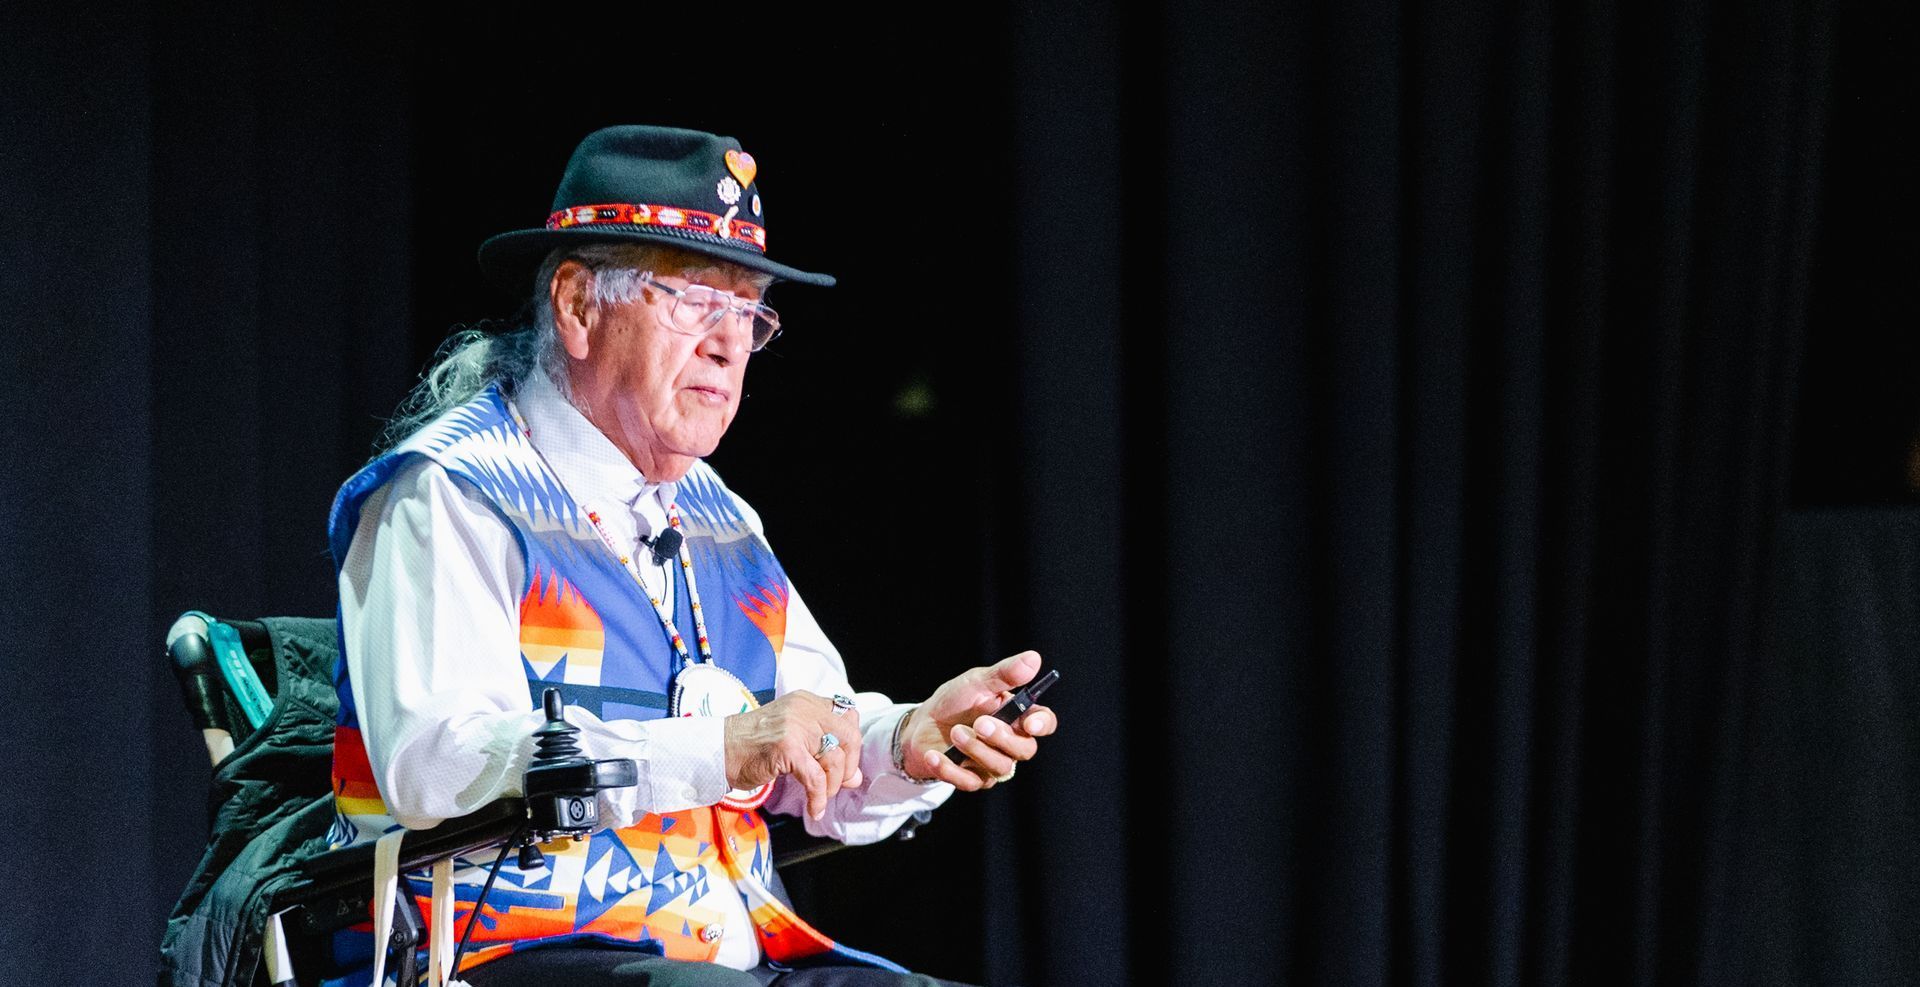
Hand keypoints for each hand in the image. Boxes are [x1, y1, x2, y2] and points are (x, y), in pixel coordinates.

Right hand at [724, 692, 862, 819]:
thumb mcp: (793, 738)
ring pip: (834, 758)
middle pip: (849, 736)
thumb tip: (855, 778)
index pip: (848, 716)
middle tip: (837, 783)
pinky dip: (818, 797)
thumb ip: (823, 751)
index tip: (843, 764)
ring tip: (820, 796)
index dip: (851, 744)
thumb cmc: (753, 747)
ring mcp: (795, 726)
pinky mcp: (786, 747)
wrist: (718, 750)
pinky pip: (815, 778)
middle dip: (848, 765)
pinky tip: (814, 808)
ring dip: (831, 785)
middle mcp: (804, 709)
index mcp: (807, 702)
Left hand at [901, 651, 1056, 790]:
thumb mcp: (976, 681)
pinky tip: (935, 755)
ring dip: (976, 749)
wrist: (921, 724)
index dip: (1043, 724)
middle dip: (1003, 738)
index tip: (1030, 723)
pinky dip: (951, 769)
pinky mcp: (972, 779)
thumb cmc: (955, 701)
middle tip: (980, 723)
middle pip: (1025, 750)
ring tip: (955, 733)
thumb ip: (1004, 674)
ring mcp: (992, 763)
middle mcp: (1010, 742)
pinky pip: (970, 782)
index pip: (1044, 722)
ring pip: (1000, 767)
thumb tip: (1033, 658)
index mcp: (1017, 715)